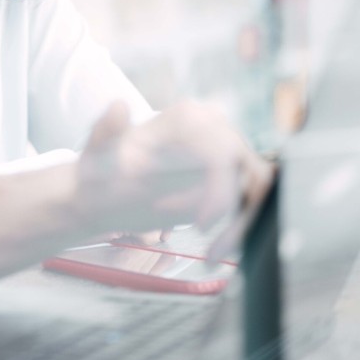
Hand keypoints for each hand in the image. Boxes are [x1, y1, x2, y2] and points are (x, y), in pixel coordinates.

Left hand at [76, 101, 272, 235]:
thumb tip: (117, 106)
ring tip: (212, 253)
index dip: (211, 190)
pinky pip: (255, 205)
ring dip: (240, 225)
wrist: (105, 191)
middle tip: (196, 233)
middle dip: (226, 209)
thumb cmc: (103, 168)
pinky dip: (241, 231)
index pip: (223, 154)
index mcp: (190, 116)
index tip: (177, 213)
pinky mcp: (234, 181)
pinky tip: (215, 253)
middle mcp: (216, 129)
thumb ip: (106, 129)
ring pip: (259, 191)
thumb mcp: (99, 150)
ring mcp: (230, 154)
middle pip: (249, 172)